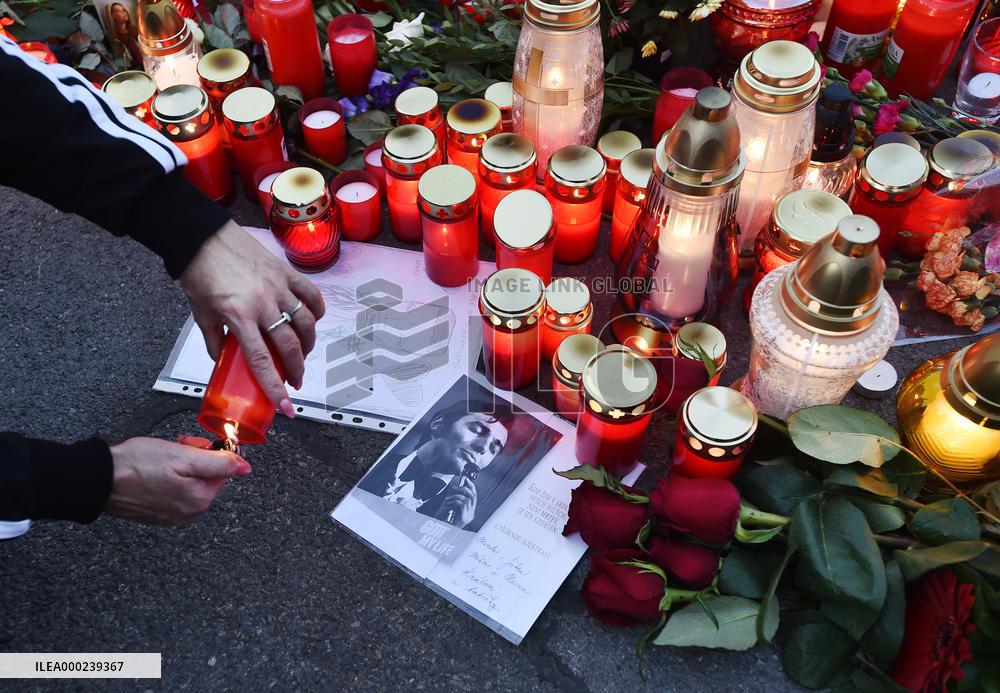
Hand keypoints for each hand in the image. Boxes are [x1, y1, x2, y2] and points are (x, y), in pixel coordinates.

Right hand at [104, 436, 251, 526]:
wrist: (98, 479)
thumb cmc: (136, 467)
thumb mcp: (184, 456)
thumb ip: (220, 463)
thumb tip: (244, 468)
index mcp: (200, 501)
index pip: (222, 471)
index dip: (208, 452)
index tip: (192, 445)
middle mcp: (188, 513)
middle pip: (206, 478)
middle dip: (194, 459)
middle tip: (175, 449)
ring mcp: (171, 515)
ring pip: (189, 483)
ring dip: (180, 467)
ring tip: (160, 459)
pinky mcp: (155, 513)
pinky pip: (172, 491)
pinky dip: (167, 478)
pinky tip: (152, 470)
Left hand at [180, 220, 325, 412]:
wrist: (203, 236)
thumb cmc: (199, 272)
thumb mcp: (201, 313)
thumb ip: (214, 340)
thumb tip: (222, 360)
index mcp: (238, 317)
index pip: (262, 361)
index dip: (275, 387)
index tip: (287, 407)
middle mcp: (263, 304)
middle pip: (290, 346)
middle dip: (298, 369)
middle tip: (296, 381)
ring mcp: (278, 286)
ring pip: (306, 323)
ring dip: (309, 344)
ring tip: (303, 353)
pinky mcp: (286, 272)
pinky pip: (310, 295)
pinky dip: (316, 311)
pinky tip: (312, 320)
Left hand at [436, 477, 477, 528]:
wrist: (441, 533)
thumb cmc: (444, 521)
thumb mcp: (450, 507)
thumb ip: (455, 498)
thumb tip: (456, 486)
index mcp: (469, 511)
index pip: (474, 496)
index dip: (471, 486)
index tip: (466, 480)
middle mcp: (471, 514)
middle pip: (473, 496)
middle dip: (464, 489)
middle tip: (455, 488)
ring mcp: (468, 517)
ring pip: (468, 499)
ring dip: (456, 496)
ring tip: (448, 499)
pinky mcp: (464, 518)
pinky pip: (463, 504)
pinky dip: (455, 501)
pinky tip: (448, 503)